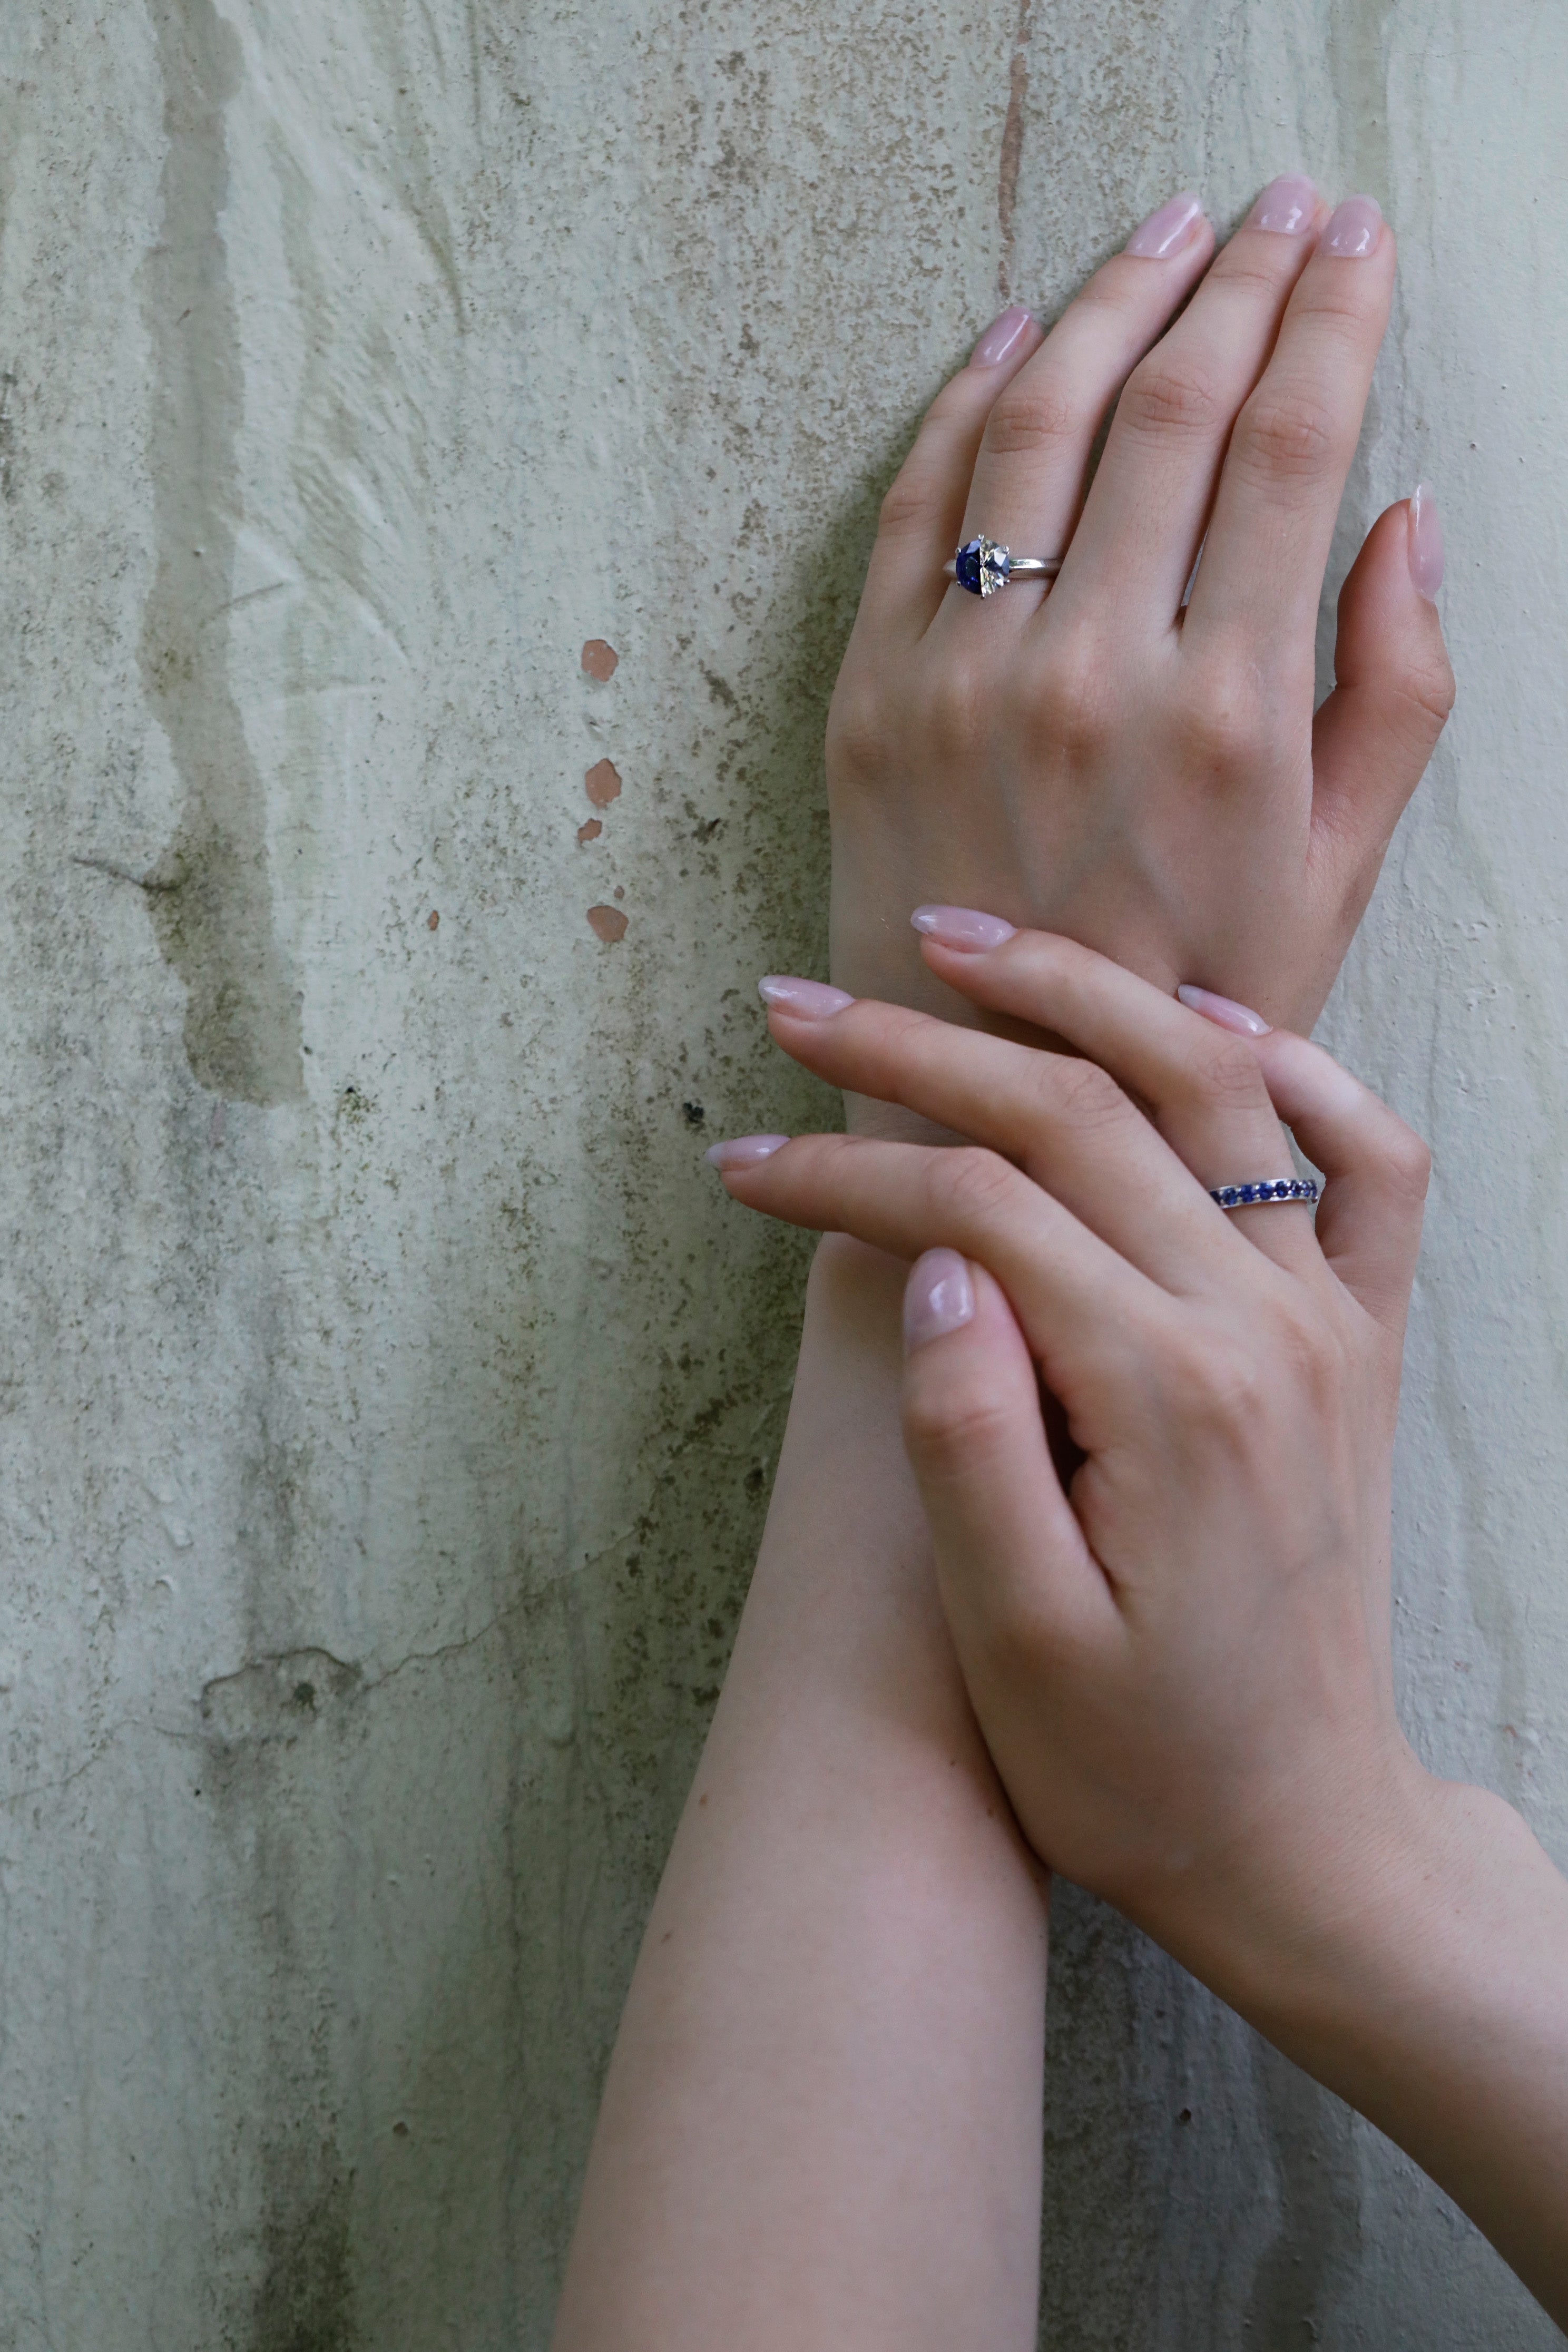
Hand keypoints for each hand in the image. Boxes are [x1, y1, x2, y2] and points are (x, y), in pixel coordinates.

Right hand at [710, 922, 1429, 1973]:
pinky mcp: (1358, 1340)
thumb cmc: (1137, 1764)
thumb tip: (935, 1264)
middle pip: (1078, 1114)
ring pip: (1210, 1088)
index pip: (981, 1206)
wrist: (1301, 1838)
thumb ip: (970, 1442)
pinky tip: (1208, 1024)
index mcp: (1167, 1397)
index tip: (739, 1163)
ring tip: (961, 942)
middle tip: (799, 1004)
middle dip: (921, 1048)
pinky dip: (1296, 1069)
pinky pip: (1364, 1162)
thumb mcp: (1014, 1640)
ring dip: (1083, 995)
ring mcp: (1326, 1321)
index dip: (844, 1169)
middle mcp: (1263, 1328)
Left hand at [827, 181, 1453, 1091]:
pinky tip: (1019, 337)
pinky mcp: (872, 695)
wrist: (995, 1098)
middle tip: (1276, 205)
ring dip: (1110, 303)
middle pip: (1176, 408)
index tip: (1353, 239)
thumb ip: (1395, 692)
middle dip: (1238, 278)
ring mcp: (966, 678)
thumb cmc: (1184, 1005)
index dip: (1332, 316)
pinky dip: (966, 402)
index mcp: (1231, 714)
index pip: (1292, 445)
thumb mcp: (1339, 875)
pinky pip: (918, 505)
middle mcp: (1094, 674)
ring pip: (1040, 424)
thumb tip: (1407, 514)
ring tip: (1166, 232)